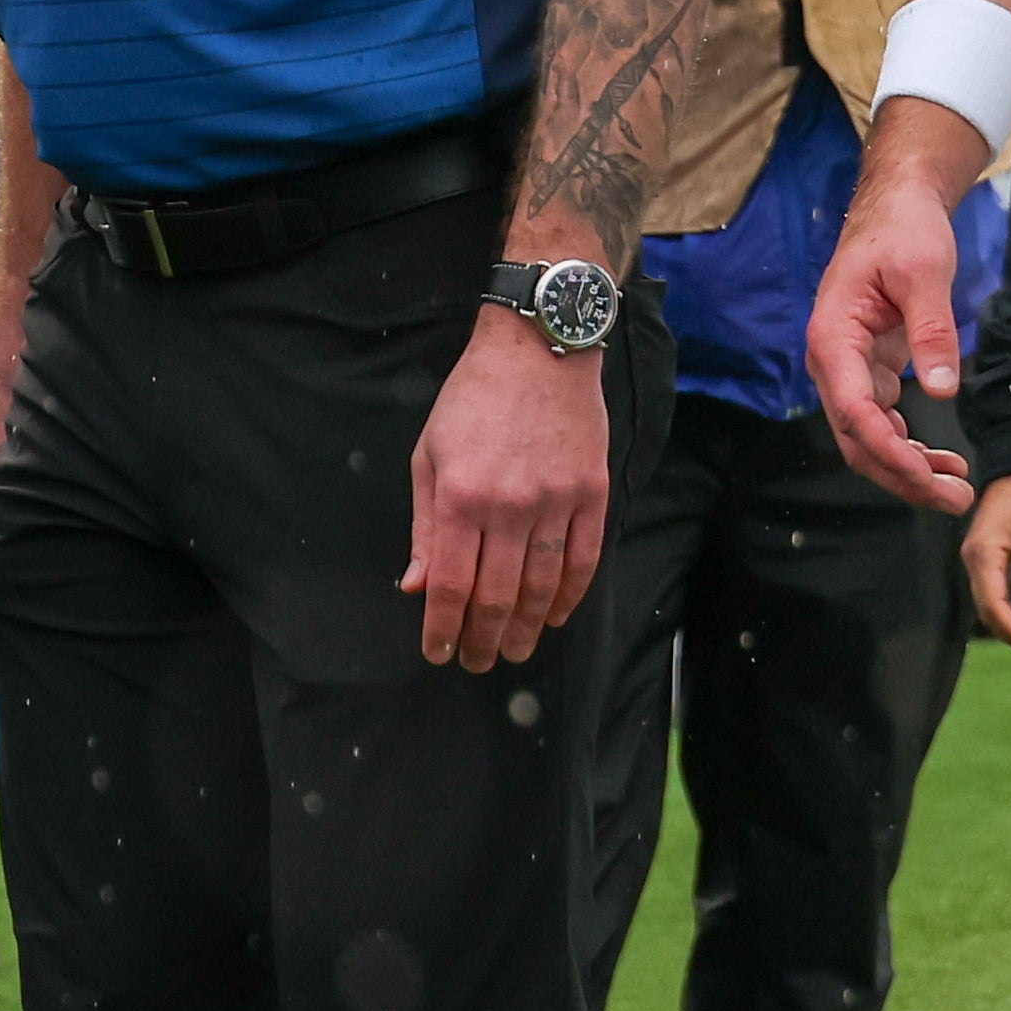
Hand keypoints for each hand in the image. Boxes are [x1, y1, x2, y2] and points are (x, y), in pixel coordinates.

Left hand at [398, 309, 610, 670]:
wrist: (539, 347)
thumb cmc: (473, 399)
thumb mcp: (430, 455)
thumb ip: (426, 526)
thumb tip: (418, 586)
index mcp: (461, 496)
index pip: (452, 585)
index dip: (443, 629)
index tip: (439, 653)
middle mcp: (510, 505)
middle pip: (497, 596)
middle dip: (484, 639)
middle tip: (478, 662)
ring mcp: (556, 500)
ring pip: (543, 586)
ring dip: (526, 628)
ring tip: (514, 649)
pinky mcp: (592, 491)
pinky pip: (584, 558)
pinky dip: (570, 595)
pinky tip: (555, 616)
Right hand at [808, 107, 982, 515]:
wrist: (896, 207)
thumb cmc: (903, 231)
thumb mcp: (924, 271)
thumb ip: (931, 329)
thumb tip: (941, 389)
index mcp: (834, 337)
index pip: (853, 411)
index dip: (888, 451)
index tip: (924, 477)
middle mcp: (833, 360)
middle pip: (857, 438)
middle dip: (902, 476)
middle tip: (953, 500)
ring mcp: (849, 368)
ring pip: (868, 438)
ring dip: (907, 469)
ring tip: (955, 490)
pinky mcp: (869, 369)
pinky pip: (882, 421)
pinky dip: (909, 447)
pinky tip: (941, 463)